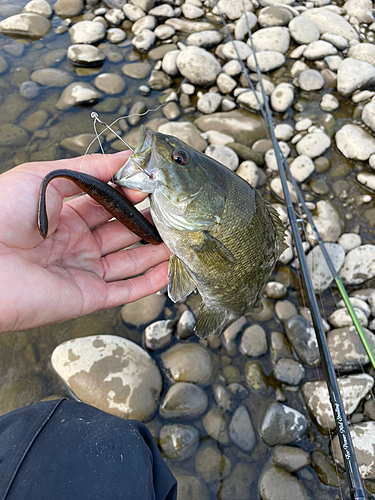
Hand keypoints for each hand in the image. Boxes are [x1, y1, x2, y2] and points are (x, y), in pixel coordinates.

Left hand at [0, 152, 169, 331]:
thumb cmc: (0, 215)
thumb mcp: (45, 176)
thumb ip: (89, 168)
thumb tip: (127, 156)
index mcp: (64, 215)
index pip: (108, 203)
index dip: (131, 194)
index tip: (154, 185)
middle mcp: (76, 244)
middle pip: (122, 231)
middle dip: (148, 220)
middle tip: (174, 210)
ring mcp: (83, 270)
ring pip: (129, 261)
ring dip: (154, 250)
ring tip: (180, 237)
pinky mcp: (88, 296)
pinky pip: (126, 290)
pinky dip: (149, 282)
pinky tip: (168, 268)